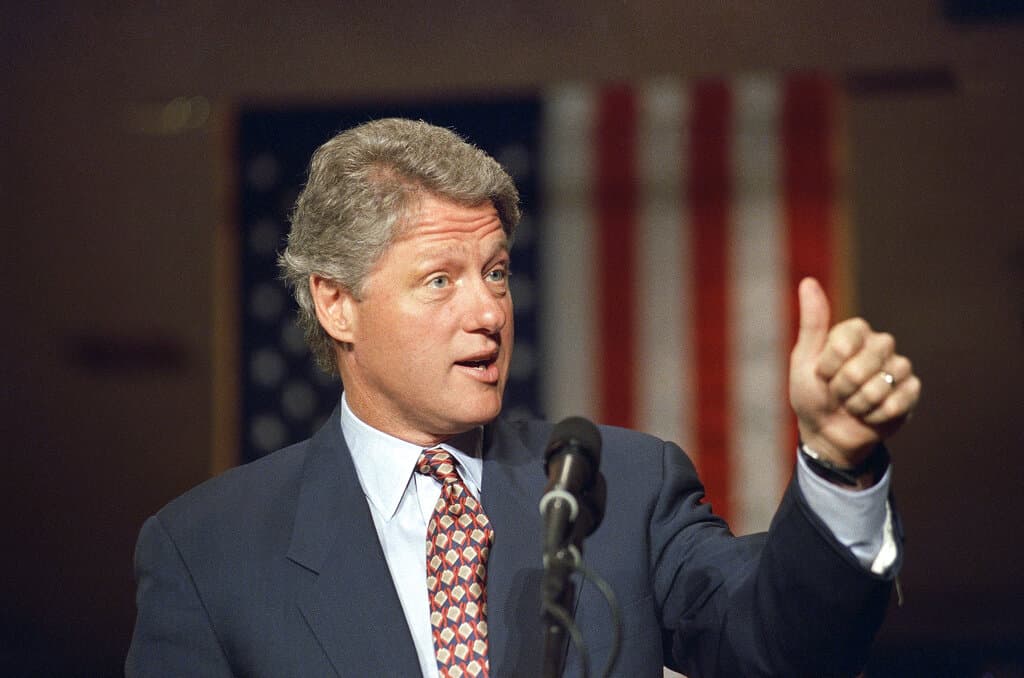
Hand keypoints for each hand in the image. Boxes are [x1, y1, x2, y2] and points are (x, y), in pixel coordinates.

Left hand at [789, 277, 920, 467]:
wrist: (827, 433)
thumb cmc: (811, 394)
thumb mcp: (804, 360)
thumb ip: (812, 322)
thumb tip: (808, 281)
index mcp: (854, 332)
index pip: (844, 343)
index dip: (828, 366)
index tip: (821, 374)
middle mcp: (880, 344)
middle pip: (864, 364)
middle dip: (843, 387)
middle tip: (837, 392)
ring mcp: (899, 367)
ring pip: (881, 385)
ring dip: (858, 404)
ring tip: (852, 404)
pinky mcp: (911, 391)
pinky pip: (898, 402)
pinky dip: (875, 415)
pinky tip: (869, 415)